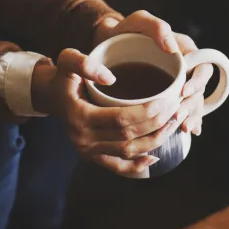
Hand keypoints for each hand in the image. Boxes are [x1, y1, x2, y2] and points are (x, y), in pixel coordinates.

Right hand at [31, 49, 182, 175]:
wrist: (51, 96)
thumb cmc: (64, 77)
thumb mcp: (67, 61)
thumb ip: (84, 64)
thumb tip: (110, 78)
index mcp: (79, 116)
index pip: (120, 119)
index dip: (146, 112)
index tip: (166, 101)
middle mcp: (83, 139)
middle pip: (128, 137)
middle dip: (157, 124)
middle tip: (176, 109)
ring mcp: (87, 151)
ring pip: (128, 152)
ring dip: (154, 141)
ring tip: (173, 124)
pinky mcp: (92, 157)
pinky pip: (117, 167)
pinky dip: (137, 166)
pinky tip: (155, 157)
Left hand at [95, 11, 213, 134]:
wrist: (106, 44)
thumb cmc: (125, 30)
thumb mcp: (139, 22)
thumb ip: (156, 27)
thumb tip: (172, 47)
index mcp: (184, 50)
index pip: (203, 67)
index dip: (198, 81)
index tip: (183, 93)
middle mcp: (184, 68)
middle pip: (200, 89)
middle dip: (193, 105)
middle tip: (178, 117)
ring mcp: (176, 84)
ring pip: (192, 103)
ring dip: (190, 117)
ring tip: (180, 128)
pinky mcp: (165, 97)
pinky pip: (180, 111)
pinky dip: (184, 122)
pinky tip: (181, 132)